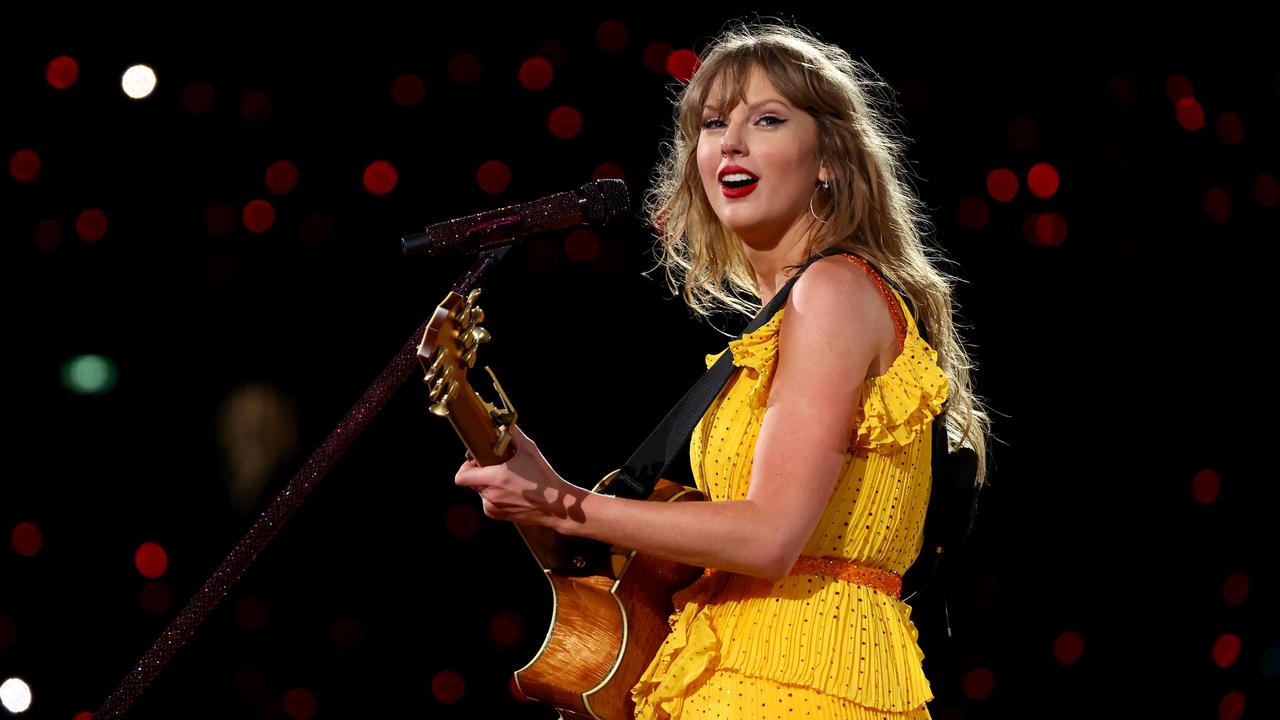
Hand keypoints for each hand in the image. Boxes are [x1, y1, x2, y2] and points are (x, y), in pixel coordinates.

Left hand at [453, 424, 586, 529]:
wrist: (557, 506)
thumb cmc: (544, 479)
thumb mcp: (530, 450)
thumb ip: (513, 434)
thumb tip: (502, 424)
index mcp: (494, 479)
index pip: (461, 477)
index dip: (466, 467)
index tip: (477, 460)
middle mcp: (490, 495)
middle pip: (472, 482)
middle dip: (481, 473)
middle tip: (497, 466)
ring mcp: (493, 508)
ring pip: (482, 492)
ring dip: (490, 485)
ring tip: (510, 481)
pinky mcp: (499, 516)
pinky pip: (490, 503)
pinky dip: (497, 496)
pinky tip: (514, 492)